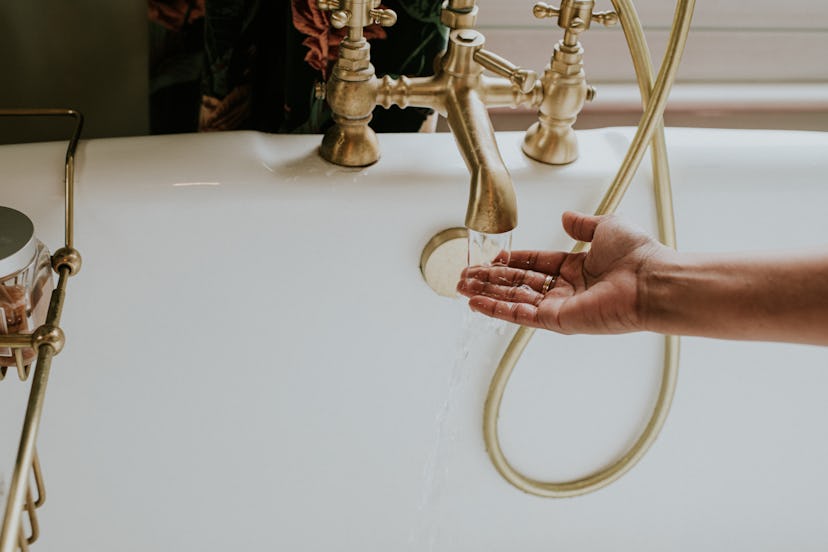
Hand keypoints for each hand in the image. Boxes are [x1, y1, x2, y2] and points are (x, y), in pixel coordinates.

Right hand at [456, 211, 669, 333]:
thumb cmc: (637, 255)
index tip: (492, 258)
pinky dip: (496, 310)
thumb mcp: (607, 227)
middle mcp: (566, 290)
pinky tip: (476, 304)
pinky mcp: (557, 321)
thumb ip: (583, 224)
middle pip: (518, 284)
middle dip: (490, 280)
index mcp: (577, 269)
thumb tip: (567, 217)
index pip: (535, 265)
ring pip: (513, 300)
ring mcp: (560, 307)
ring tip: (461, 288)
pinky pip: (520, 315)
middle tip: (465, 277)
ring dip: (486, 294)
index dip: (512, 261)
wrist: (650, 280)